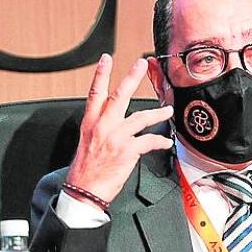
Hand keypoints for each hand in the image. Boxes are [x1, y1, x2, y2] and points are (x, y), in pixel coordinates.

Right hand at [66, 54, 173, 204]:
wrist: (84, 191)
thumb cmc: (85, 172)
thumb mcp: (86, 144)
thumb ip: (99, 130)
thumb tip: (110, 126)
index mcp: (90, 123)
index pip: (95, 93)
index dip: (101, 74)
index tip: (106, 60)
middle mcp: (102, 126)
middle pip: (120, 95)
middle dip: (132, 77)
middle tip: (141, 64)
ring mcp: (115, 137)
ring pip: (141, 117)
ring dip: (158, 113)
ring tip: (167, 109)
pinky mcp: (127, 150)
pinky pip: (149, 141)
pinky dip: (160, 142)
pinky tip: (166, 142)